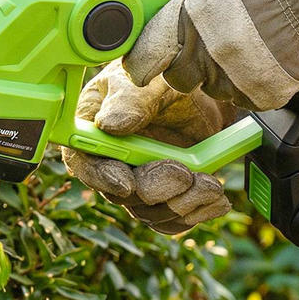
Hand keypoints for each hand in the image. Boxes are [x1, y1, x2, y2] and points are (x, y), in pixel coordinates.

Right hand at [61, 60, 232, 235]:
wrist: (207, 94)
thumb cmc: (167, 79)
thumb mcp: (150, 81)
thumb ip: (130, 100)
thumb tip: (110, 125)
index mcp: (92, 129)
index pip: (82, 161)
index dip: (100, 177)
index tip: (127, 182)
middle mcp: (110, 161)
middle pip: (119, 194)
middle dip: (154, 189)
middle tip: (184, 174)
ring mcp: (138, 181)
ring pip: (150, 212)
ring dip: (182, 202)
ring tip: (210, 184)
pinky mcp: (165, 196)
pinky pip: (174, 220)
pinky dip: (197, 212)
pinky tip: (216, 198)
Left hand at [111, 0, 298, 109]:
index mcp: (183, 19)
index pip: (141, 59)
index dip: (141, 56)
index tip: (147, 52)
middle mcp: (205, 53)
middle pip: (174, 76)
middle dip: (182, 60)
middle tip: (205, 36)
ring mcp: (234, 77)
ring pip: (208, 88)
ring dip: (216, 72)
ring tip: (240, 38)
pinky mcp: (262, 94)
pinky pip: (240, 98)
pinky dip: (246, 82)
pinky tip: (260, 53)